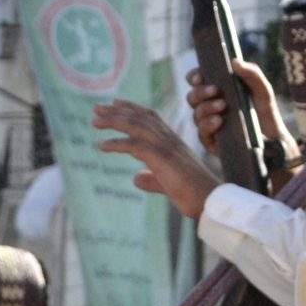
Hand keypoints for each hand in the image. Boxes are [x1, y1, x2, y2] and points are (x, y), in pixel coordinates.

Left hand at [93, 100, 221, 220]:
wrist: (211, 201)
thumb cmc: (194, 195)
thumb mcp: (169, 185)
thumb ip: (153, 180)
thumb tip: (136, 178)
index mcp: (173, 143)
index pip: (151, 118)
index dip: (133, 109)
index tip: (115, 104)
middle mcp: (170, 140)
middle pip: (141, 117)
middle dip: (118, 111)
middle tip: (97, 108)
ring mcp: (167, 147)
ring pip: (136, 126)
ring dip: (114, 122)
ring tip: (94, 122)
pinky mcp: (162, 158)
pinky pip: (134, 145)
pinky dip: (116, 143)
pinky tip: (102, 146)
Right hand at [189, 58, 290, 158]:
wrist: (274, 140)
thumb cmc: (265, 112)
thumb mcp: (262, 91)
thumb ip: (252, 74)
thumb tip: (235, 61)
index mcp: (217, 92)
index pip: (197, 81)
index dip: (194, 77)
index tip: (199, 76)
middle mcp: (209, 107)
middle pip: (192, 97)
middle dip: (201, 92)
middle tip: (215, 90)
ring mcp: (208, 125)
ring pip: (195, 114)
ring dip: (206, 107)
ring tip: (223, 105)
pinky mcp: (211, 142)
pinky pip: (201, 133)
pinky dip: (208, 125)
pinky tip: (219, 121)